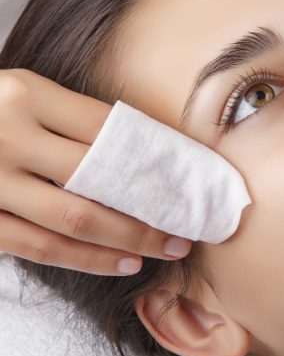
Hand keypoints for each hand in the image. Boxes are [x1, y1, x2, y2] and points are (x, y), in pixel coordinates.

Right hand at [0, 69, 191, 275]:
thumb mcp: (21, 93)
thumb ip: (70, 117)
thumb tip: (145, 151)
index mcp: (26, 93)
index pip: (111, 130)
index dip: (159, 158)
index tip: (193, 178)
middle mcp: (8, 135)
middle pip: (102, 178)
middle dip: (153, 207)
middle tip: (191, 224)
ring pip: (75, 218)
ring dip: (129, 238)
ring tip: (167, 248)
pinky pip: (39, 246)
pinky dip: (86, 259)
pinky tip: (122, 262)